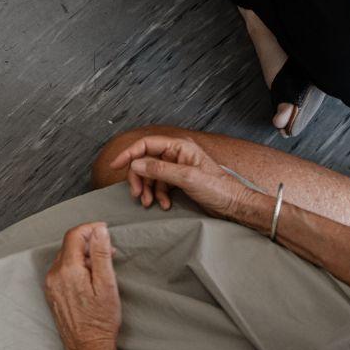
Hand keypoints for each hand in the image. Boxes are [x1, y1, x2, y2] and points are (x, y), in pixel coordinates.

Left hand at [45, 222, 120, 349]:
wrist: (88, 348)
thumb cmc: (101, 320)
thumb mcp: (107, 284)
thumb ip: (101, 254)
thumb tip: (99, 231)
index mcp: (67, 270)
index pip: (74, 235)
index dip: (90, 228)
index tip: (104, 229)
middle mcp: (54, 275)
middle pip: (69, 246)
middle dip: (89, 242)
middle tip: (109, 250)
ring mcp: (50, 285)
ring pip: (65, 258)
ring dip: (83, 255)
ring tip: (102, 266)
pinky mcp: (52, 293)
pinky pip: (62, 271)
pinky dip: (76, 267)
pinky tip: (90, 278)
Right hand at [107, 134, 254, 217]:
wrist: (234, 205)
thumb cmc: (218, 189)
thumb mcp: (187, 178)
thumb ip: (160, 170)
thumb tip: (135, 164)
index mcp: (179, 147)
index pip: (146, 144)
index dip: (129, 154)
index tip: (115, 165)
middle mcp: (176, 154)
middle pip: (145, 161)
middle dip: (139, 178)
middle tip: (137, 194)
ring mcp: (177, 167)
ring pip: (150, 174)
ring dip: (147, 189)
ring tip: (149, 203)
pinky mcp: (178, 180)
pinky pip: (159, 184)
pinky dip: (157, 195)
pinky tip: (163, 204)